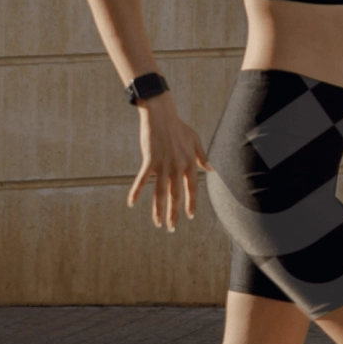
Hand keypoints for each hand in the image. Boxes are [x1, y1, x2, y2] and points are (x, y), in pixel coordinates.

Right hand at [129, 96, 211, 232]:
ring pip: (160, 193)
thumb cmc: (179, 127)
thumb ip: (203, 157)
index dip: (191, 203)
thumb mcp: (195, 140)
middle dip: (174, 213)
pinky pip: (142, 180)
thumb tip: (212, 170)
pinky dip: (136, 192)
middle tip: (171, 228)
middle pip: (176, 195)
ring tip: (157, 223)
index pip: (192, 188)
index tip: (189, 216)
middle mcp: (178, 167)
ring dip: (158, 210)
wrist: (162, 115)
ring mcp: (163, 164)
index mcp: (190, 163)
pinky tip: (130, 203)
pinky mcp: (149, 160)